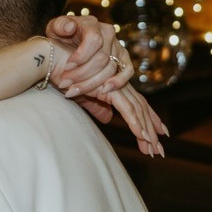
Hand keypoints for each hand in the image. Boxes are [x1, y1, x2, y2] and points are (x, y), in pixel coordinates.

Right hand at [44, 16, 167, 156]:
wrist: (52, 59)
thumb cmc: (64, 72)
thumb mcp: (83, 95)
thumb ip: (97, 106)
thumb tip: (108, 119)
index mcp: (114, 84)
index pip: (136, 103)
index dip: (149, 118)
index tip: (160, 134)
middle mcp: (118, 82)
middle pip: (140, 107)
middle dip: (152, 129)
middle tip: (160, 151)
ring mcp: (114, 83)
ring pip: (136, 109)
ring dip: (146, 130)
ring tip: (153, 149)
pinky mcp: (107, 86)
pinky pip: (125, 107)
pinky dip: (134, 121)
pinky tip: (141, 134)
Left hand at [45, 14, 132, 99]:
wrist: (69, 43)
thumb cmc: (61, 36)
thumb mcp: (55, 28)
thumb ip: (60, 25)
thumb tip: (70, 27)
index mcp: (92, 24)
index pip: (94, 40)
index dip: (81, 56)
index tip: (66, 67)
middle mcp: (108, 33)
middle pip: (101, 58)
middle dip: (81, 74)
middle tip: (65, 83)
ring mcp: (117, 46)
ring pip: (110, 68)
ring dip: (92, 84)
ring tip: (74, 90)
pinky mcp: (123, 58)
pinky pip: (127, 71)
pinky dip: (118, 82)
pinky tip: (104, 91)